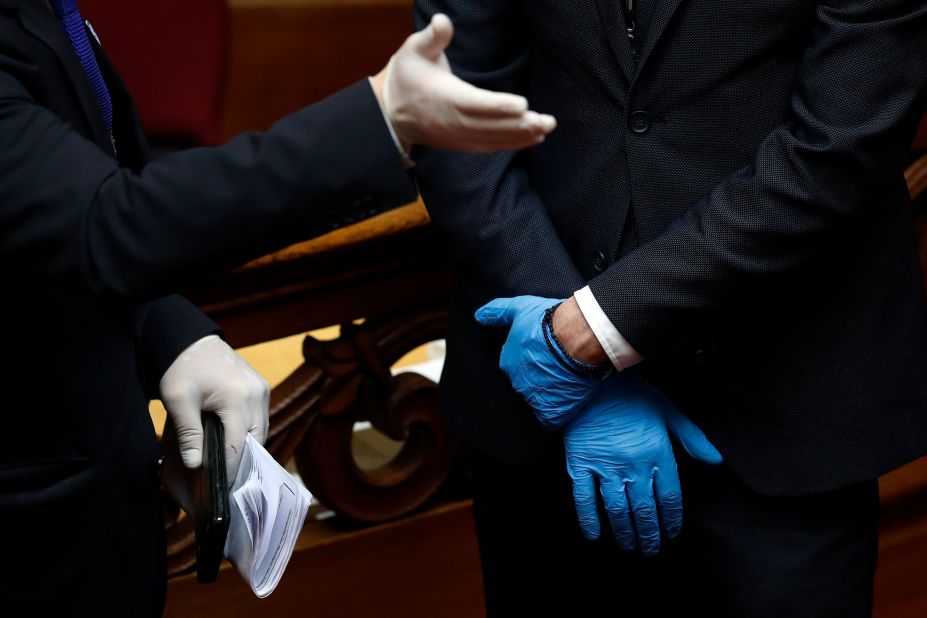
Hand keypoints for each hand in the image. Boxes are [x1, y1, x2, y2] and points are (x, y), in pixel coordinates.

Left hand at [159, 335, 269, 485]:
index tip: (220, 488)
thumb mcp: (178, 401)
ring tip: (229, 463)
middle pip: (257, 439)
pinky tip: (233, 440)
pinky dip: (249, 431)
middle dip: (242, 459)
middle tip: (225, 480)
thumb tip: (195, 465)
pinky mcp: (261, 386)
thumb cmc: (181, 368)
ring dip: (247, 445)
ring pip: (261, 429)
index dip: (230, 468)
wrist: (190, 339)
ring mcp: (262, 388)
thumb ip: (188, 434)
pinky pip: (260, 416)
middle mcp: (257, 394)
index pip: (238, 444)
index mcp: (237, 397)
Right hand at [373, 14, 555, 152]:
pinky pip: (490, 146)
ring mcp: (458, 136)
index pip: (476, 104)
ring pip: (494, 139)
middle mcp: (454, 121)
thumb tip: (441, 20)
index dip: (499, 106)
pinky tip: (532, 139)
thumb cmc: (407, 76)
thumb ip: (431, 37)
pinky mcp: (462, 143)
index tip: (522, 105)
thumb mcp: (413, 50)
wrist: (391, 113)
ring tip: (545, 129)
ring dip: (521, 136)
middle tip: (546, 121)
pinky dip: (511, 145)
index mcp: (445, 97)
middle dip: (520, 125)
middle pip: (491, 126)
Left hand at [475, 295, 602, 427]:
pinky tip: (566, 404)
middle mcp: (517, 382)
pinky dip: (557, 414)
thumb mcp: (520, 308)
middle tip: (557, 371)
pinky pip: (550, 419)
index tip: (543, 358)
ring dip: (549, 396)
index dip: (530, 364)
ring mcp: (533, 398)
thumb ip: (498, 311)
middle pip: (526, 386)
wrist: (575, 337)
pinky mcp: (551, 410)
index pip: (515, 368)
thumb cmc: (548, 321)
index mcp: (508, 362)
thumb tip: (478, 316)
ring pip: (538, 402)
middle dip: (539, 381)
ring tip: (565, 386)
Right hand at [564, 372, 721, 555]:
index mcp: (656, 454)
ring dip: (625, 532)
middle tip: (650, 550)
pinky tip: (595, 536)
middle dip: (649, 534)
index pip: (669, 497)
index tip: (671, 533)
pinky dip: (589, 520)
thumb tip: (715, 461)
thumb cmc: (631, 393)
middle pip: (644, 509)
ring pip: (617, 509)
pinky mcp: (581, 464)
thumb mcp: (668, 411)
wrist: (592, 378)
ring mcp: (605, 467)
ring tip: (629, 546)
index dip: (671, 519)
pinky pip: (584, 499)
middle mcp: (633, 465)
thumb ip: (692, 438)